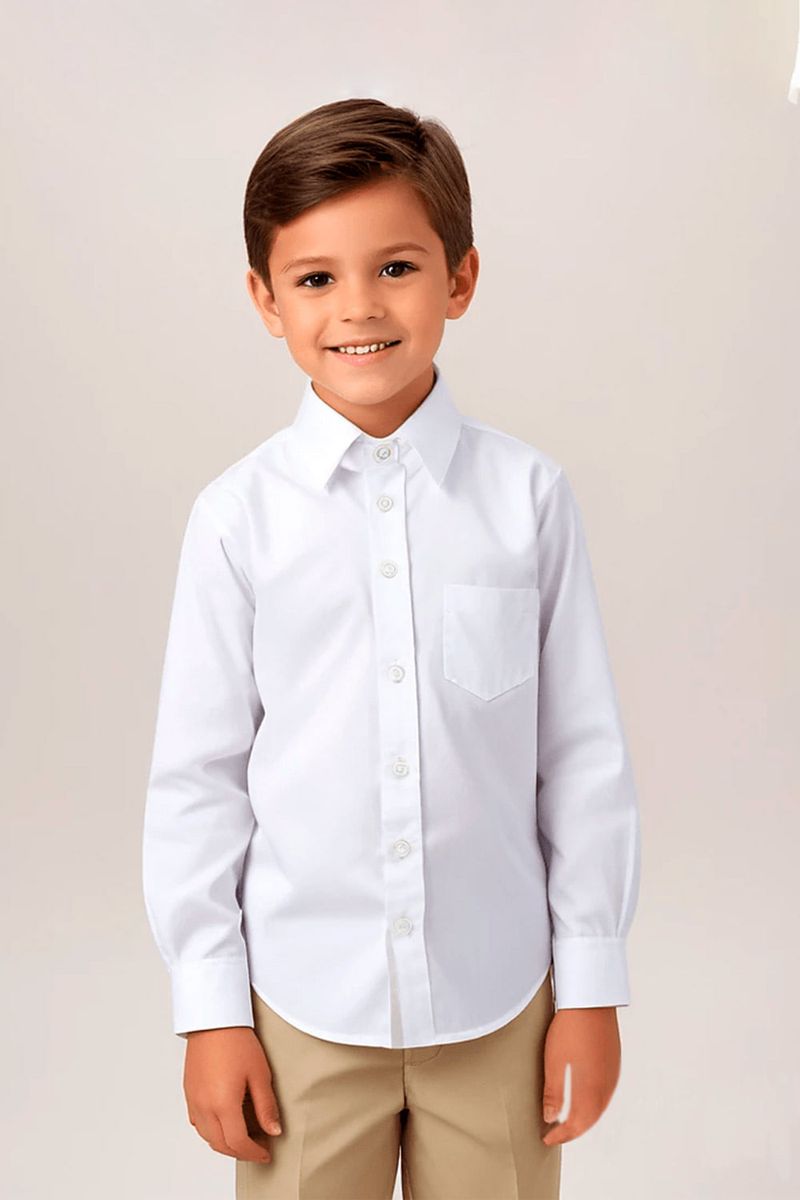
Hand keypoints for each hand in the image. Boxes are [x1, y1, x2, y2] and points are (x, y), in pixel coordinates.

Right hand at [183, 1027, 282, 1163]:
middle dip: (241, 1152)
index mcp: (223, 1104)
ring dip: (225, 1143)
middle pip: (221, 1144)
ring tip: (244, 1136)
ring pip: (208, 1137)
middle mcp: (204, 1107)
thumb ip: (266, 1106)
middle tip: (258, 1147)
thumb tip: (274, 1130)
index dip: (254, 1153)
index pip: (238, 1143)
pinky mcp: (189, 1093)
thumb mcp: (259, 1074)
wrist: (214, 1020)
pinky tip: (225, 1122)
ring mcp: (194, 1101)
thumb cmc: (237, 1041)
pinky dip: (212, 1131)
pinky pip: (198, 1123)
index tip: (266, 1153)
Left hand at [540, 1006, 620, 1145]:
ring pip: (599, 1106)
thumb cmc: (569, 1030)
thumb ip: (554, 1095)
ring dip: (585, 1116)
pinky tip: (584, 1095)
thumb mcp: (554, 1064)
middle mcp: (605, 1087)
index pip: (576, 1125)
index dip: (561, 1135)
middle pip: (590, 1119)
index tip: (547, 1138)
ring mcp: (612, 1073)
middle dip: (574, 1129)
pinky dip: (593, 1102)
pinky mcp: (613, 1061)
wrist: (590, 1000)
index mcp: (591, 1092)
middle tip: (557, 1133)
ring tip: (568, 1117)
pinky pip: (604, 1091)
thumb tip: (550, 1118)